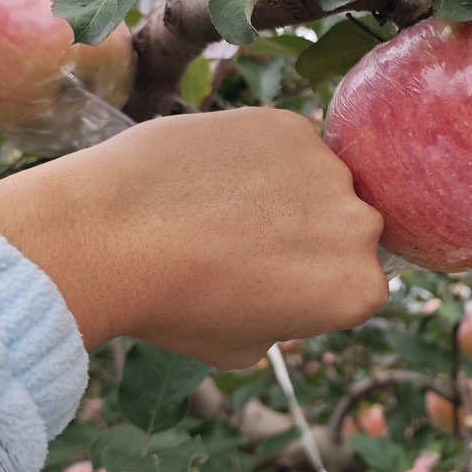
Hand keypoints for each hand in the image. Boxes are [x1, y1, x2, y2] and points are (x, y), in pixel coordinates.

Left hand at [0, 108, 388, 367]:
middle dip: (308, 233)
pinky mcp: (290, 125)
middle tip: (247, 240)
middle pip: (346, 227)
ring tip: (221, 203)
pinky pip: (287, 142)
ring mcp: (327, 169)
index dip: (311, 284)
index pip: (354, 282)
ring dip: (286, 189)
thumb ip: (288, 317)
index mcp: (357, 290)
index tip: (270, 283)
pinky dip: (259, 153)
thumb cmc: (174, 305)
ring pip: (317, 179)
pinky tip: (212, 171)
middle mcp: (359, 227)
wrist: (112, 236)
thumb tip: (286, 289)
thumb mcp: (243, 346)